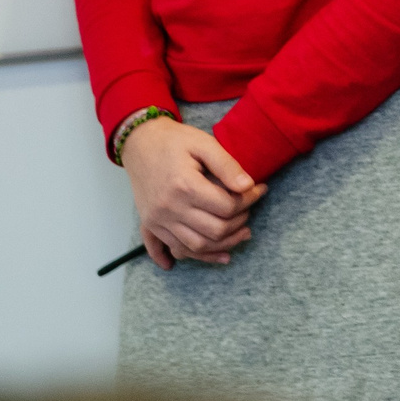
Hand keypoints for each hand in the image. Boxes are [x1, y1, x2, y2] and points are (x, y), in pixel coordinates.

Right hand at [122, 117, 263, 268]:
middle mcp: (169, 208)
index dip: (249, 201)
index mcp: (185, 186)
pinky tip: (203, 259)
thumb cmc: (175, 140)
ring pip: (195, 246)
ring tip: (241, 234)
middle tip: (250, 211)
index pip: (227, 207)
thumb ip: (227, 165)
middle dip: (239, 224)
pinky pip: (169, 248)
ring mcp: (157, 219)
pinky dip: (189, 256)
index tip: (260, 190)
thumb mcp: (204, 143)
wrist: (139, 142)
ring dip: (222, 245)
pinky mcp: (150, 224)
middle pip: (214, 231)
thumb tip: (248, 186)